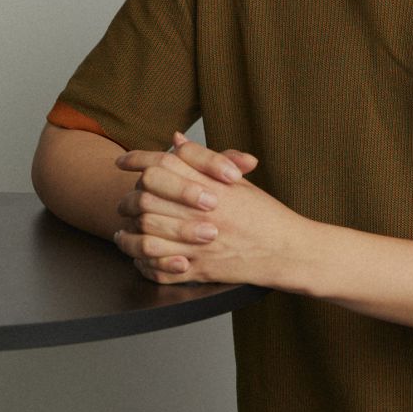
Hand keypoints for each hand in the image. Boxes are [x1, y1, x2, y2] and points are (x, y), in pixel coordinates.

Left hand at [113, 132, 307, 285]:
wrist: (288, 250)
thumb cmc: (265, 215)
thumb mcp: (238, 182)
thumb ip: (204, 160)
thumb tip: (176, 141)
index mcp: (211, 186)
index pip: (164, 164)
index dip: (138, 160)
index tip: (124, 162)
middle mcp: (202, 213)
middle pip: (148, 200)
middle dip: (130, 200)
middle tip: (124, 202)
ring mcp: (199, 244)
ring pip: (147, 237)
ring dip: (130, 236)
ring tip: (124, 233)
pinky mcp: (200, 270)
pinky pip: (159, 269)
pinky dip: (144, 264)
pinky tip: (139, 258)